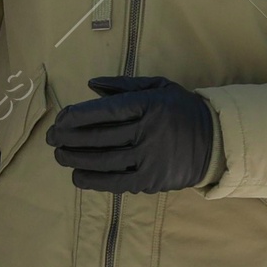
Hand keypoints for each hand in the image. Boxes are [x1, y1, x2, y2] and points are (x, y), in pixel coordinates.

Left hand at [47, 76, 213, 193]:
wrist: (215, 141)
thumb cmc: (180, 110)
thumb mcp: (159, 87)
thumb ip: (123, 85)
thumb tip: (90, 85)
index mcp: (149, 104)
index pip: (104, 111)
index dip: (76, 116)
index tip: (60, 119)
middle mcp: (148, 131)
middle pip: (99, 137)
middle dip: (68, 138)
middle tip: (51, 139)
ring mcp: (150, 158)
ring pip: (103, 160)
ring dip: (75, 158)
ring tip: (59, 155)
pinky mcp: (151, 180)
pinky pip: (115, 182)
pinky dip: (92, 180)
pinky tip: (76, 175)